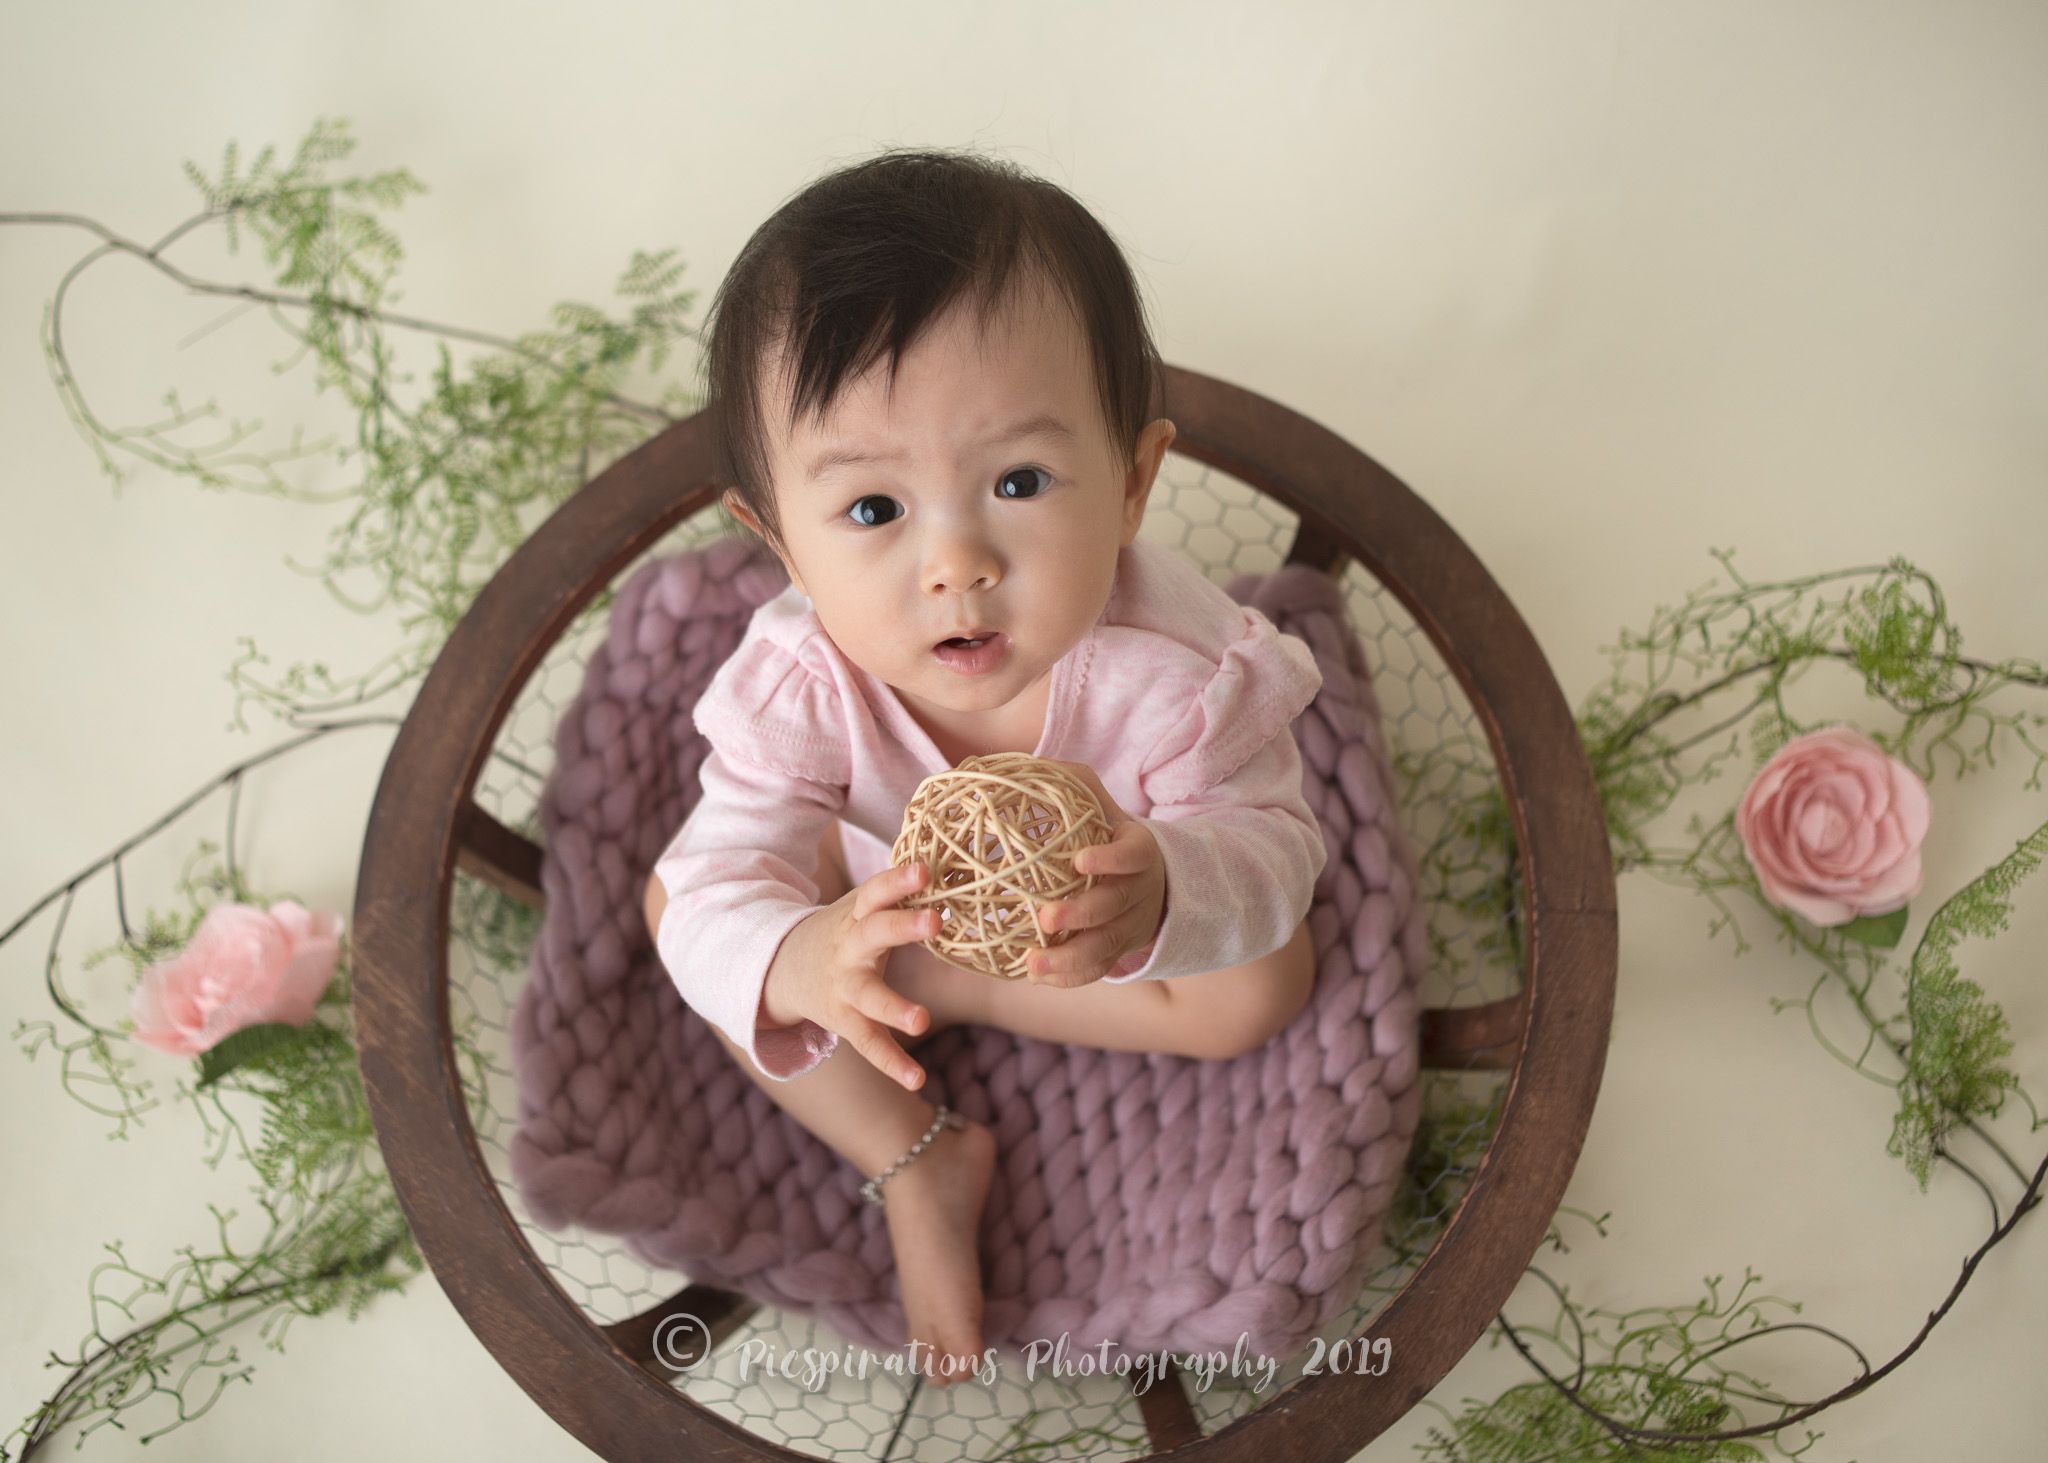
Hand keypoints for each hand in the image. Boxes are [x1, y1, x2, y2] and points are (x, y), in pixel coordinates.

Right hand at [760, 860, 942, 1091]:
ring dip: (894, 1008)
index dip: (898, 880)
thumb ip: (901, 893)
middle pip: (873, 933)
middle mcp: (849, 947)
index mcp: (857, 913)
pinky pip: (869, 1043)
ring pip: (869, 996)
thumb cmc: (847, 930)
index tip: (924, 871)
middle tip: (935, 922)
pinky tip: (918, 1080)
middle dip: (902, 926)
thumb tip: (959, 865)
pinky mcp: (845, 1020)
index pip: (876, 890)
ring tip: (921, 1021)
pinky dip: (893, 1063)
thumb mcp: (864, 907)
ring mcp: (845, 986)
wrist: (782, 967)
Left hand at [1024, 761, 1165, 988]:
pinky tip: (1037, 975)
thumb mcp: (1100, 804)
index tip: (1079, 860)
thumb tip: (1027, 763)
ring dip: (1069, 957)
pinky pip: (1097, 968)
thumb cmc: (1108, 833)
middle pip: (1115, 906)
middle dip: (1082, 914)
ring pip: (1106, 946)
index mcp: (1138, 851)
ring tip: (1032, 963)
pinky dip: (1069, 976)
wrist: (1149, 881)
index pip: (1133, 854)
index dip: (1111, 859)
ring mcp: (1130, 925)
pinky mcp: (1118, 950)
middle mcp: (1139, 891)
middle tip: (1046, 917)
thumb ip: (1072, 782)